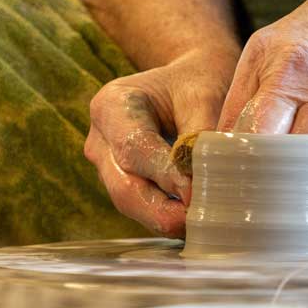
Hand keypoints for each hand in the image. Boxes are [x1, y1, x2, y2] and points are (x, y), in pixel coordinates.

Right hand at [85, 50, 237, 236]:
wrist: (189, 82)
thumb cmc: (197, 83)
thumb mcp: (205, 96)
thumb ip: (201, 135)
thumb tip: (206, 181)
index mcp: (112, 105)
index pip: (134, 149)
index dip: (164, 176)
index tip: (197, 193)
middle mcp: (100, 139)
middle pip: (123, 186)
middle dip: (161, 211)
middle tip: (200, 222)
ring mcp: (107, 165)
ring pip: (129, 203)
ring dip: (165, 219)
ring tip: (203, 225)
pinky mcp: (122, 183)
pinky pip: (141, 207)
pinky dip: (166, 218)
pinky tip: (195, 223)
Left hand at [217, 0, 307, 239]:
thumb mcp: (288, 38)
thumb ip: (260, 83)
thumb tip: (231, 138)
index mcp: (265, 55)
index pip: (230, 120)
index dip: (223, 165)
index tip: (222, 198)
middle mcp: (294, 72)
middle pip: (258, 143)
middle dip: (252, 188)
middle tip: (250, 227)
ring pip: (307, 159)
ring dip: (307, 201)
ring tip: (302, 234)